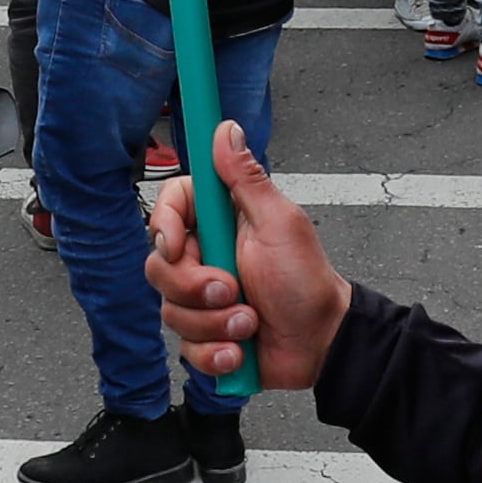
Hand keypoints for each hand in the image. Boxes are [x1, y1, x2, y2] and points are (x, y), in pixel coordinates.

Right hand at [144, 118, 349, 390]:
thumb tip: (226, 129)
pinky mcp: (204, 336)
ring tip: (249, 322)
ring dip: (215, 323)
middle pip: (160, 266)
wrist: (321, 344)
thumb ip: (246, 178)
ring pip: (171, 311)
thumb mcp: (279, 223)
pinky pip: (186, 349)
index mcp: (220, 223)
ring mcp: (202, 299)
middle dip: (196, 287)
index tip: (176, 245)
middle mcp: (205, 257)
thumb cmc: (306, 281)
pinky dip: (215, 353)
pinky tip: (240, 350)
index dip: (164, 226)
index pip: (168, 208)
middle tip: (233, 289)